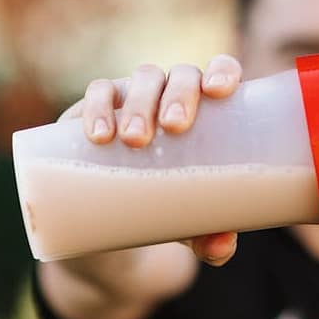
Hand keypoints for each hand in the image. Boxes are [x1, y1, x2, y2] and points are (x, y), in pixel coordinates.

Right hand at [57, 54, 243, 266]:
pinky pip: (98, 93)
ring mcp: (134, 97)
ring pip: (142, 78)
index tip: (220, 91)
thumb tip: (222, 247)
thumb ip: (210, 235)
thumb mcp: (189, 223)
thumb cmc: (167, 206)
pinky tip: (99, 135)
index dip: (223, 71)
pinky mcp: (95, 110)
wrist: (110, 219)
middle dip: (178, 94)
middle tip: (174, 127)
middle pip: (181, 75)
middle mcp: (173, 94)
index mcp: (207, 109)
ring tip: (134, 138)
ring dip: (139, 102)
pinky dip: (98, 107)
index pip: (221, 71)